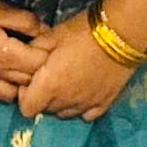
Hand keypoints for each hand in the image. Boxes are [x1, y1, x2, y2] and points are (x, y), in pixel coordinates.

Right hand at [0, 0, 48, 107]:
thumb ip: (25, 21)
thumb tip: (46, 31)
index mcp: (7, 57)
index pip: (40, 64)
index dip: (49, 54)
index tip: (50, 40)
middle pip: (28, 82)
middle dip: (39, 71)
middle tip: (40, 52)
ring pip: (10, 95)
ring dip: (20, 85)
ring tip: (22, 68)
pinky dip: (0, 92)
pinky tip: (1, 80)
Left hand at [18, 21, 137, 122]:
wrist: (122, 31)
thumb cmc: (82, 31)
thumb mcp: (52, 35)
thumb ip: (34, 51)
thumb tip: (26, 59)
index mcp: (49, 86)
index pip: (27, 108)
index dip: (25, 95)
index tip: (32, 79)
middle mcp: (66, 102)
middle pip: (45, 110)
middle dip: (42, 97)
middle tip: (49, 77)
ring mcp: (86, 105)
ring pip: (65, 114)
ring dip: (61, 102)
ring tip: (67, 83)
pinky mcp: (104, 103)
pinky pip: (87, 115)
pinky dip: (81, 107)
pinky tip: (83, 92)